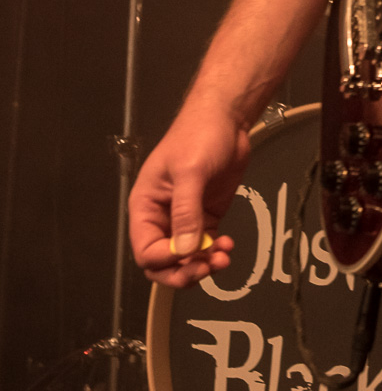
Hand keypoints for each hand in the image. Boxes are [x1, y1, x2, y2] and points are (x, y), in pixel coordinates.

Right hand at [128, 96, 249, 287]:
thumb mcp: (189, 171)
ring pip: (185, 259)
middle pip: (163, 262)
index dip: (165, 260)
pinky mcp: (206, 216)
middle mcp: (161, 217)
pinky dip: (214, 252)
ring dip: (202, 265)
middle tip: (206, 269)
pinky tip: (227, 245)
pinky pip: (205, 246)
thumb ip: (186, 211)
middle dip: (183, 271)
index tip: (188, 256)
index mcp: (145, 206)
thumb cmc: (198, 135)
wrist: (226, 119)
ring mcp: (184, 219)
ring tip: (223, 256)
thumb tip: (186, 249)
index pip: (146, 250)